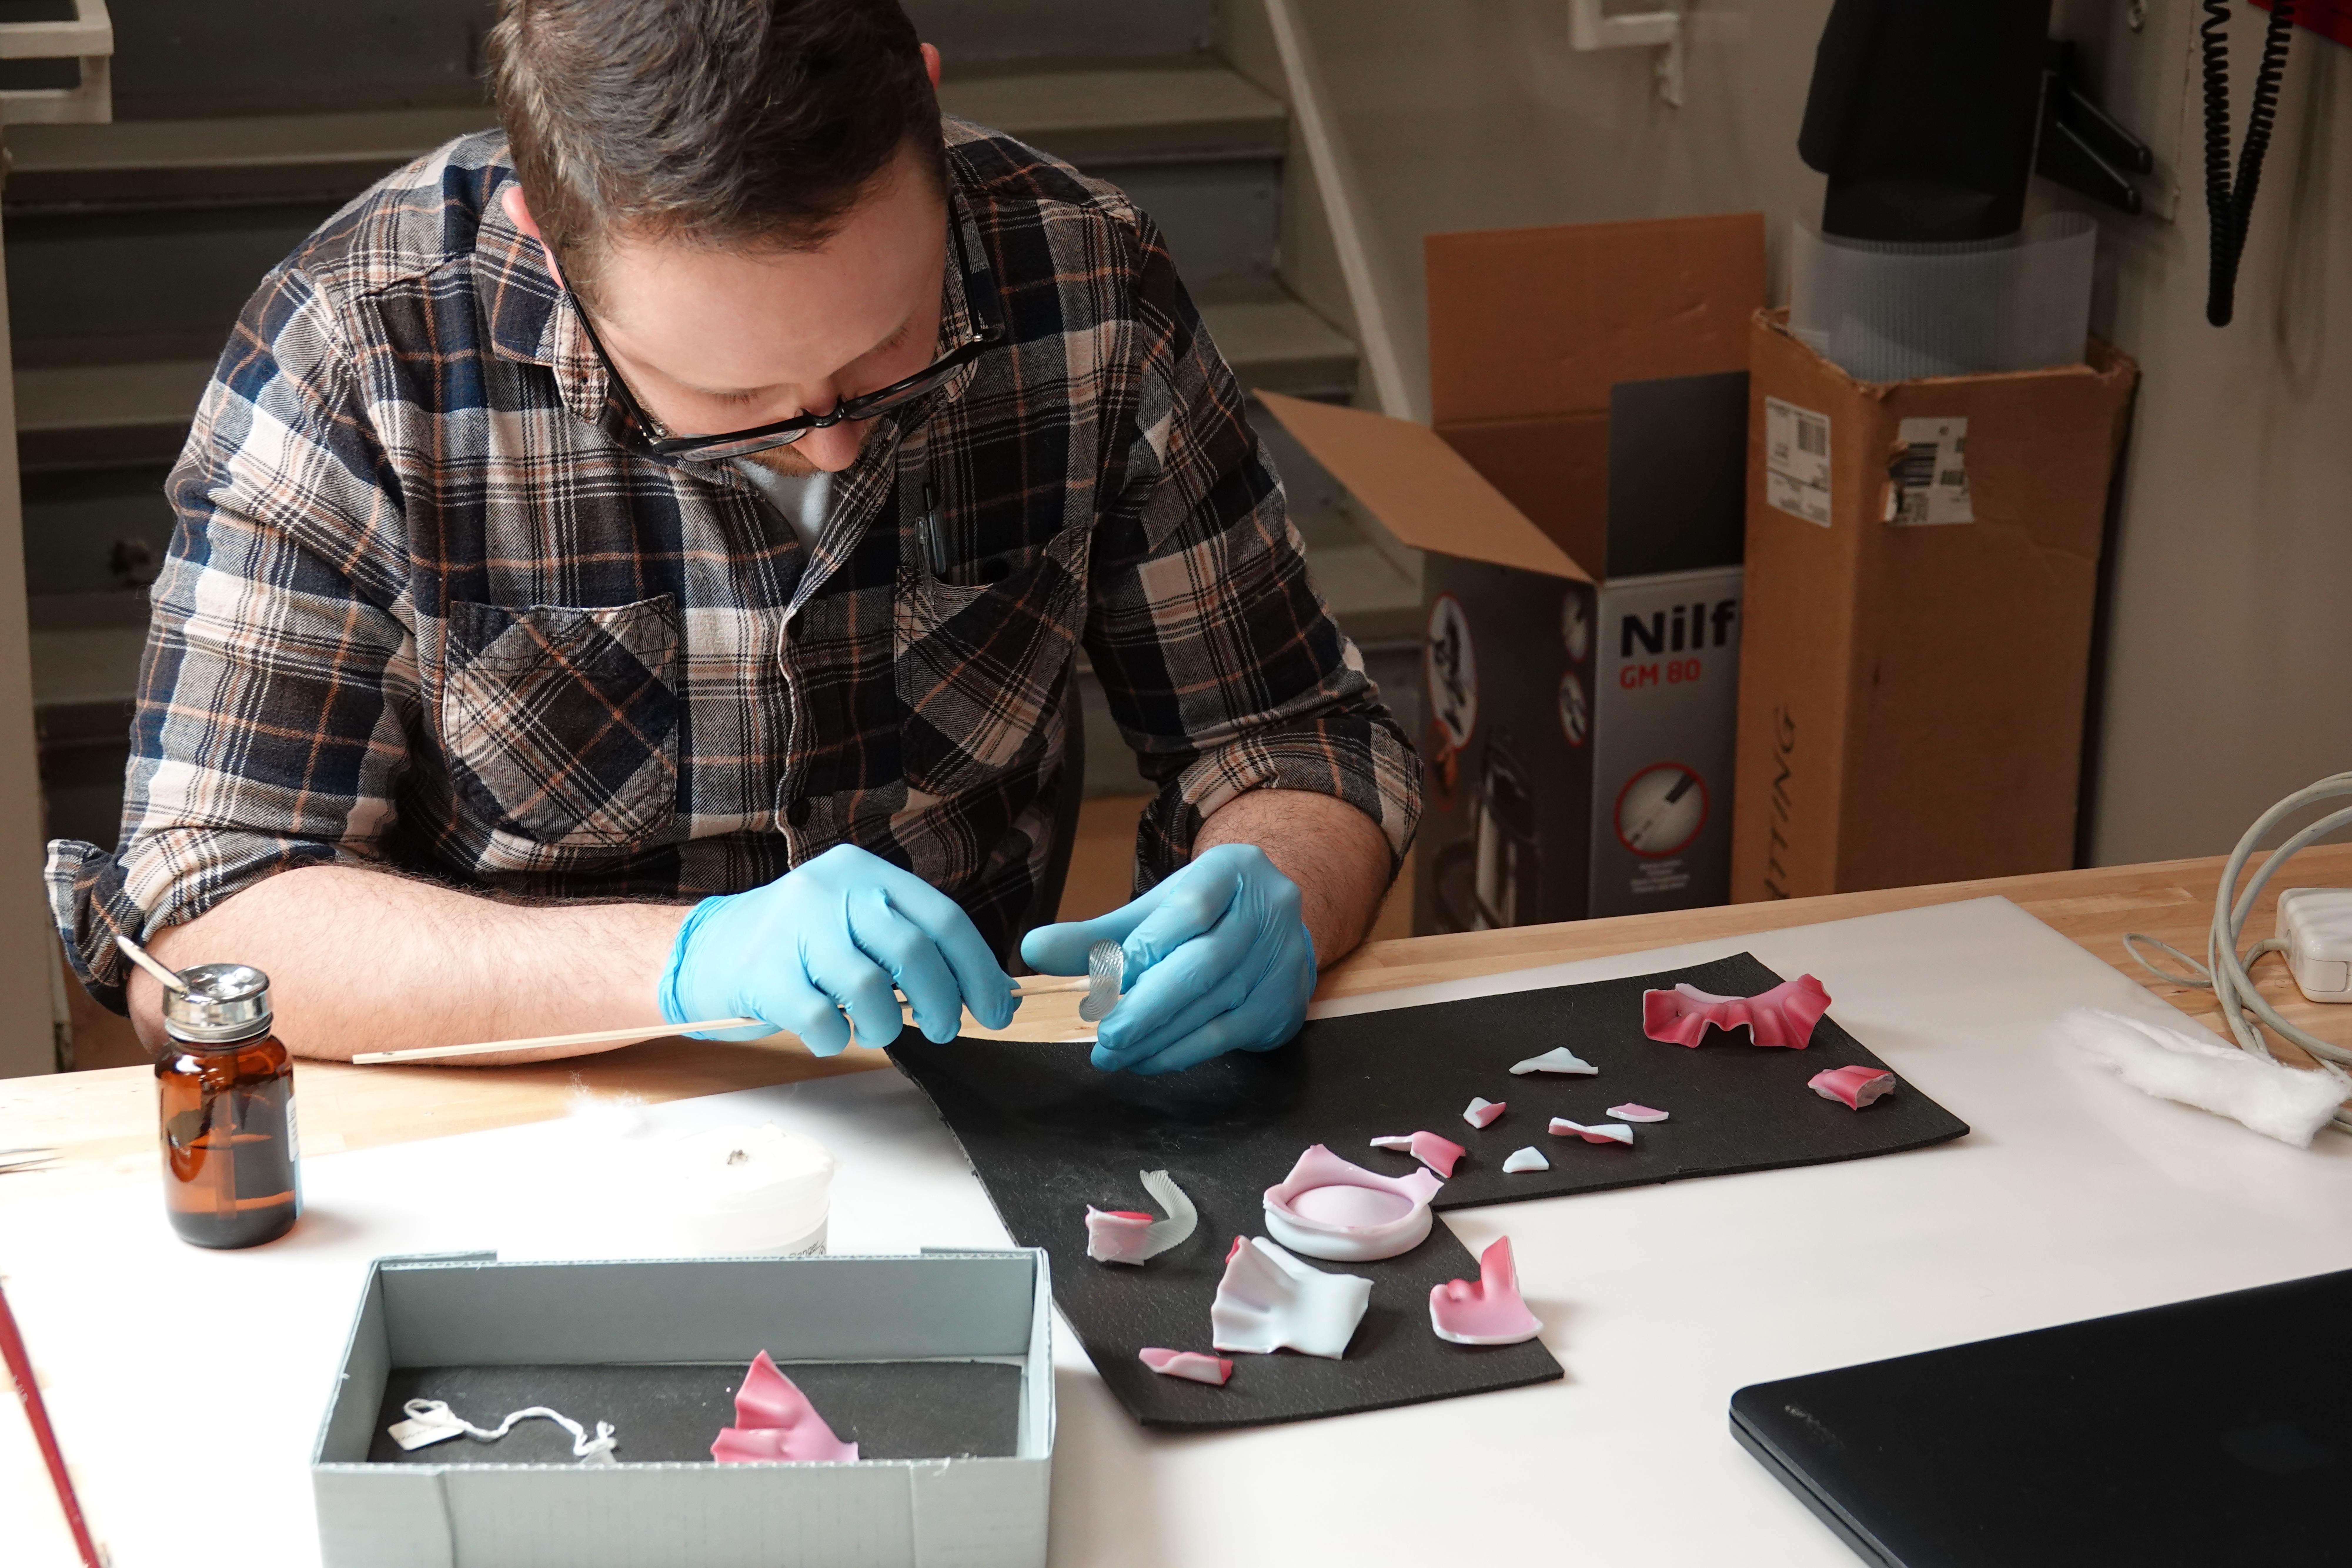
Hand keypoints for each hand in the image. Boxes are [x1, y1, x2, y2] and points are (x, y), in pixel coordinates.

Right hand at [658, 844, 1015, 1053]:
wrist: (707, 951)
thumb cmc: (800, 946)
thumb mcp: (855, 923)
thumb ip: (913, 944)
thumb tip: (989, 991)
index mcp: (864, 872)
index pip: (943, 919)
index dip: (978, 970)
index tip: (997, 1010)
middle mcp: (830, 891)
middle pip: (913, 951)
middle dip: (944, 1002)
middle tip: (947, 1030)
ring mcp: (794, 930)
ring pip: (869, 988)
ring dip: (887, 1025)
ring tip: (879, 1031)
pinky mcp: (763, 974)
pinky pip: (822, 1019)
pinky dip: (837, 1040)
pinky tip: (832, 1036)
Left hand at [1021, 842, 1316, 1075]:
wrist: (1273, 929)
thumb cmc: (1205, 915)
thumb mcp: (1155, 910)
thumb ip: (1098, 934)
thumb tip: (1034, 950)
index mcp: (1233, 871)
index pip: (1190, 907)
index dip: (1149, 944)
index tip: (1107, 977)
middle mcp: (1268, 911)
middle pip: (1203, 963)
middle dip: (1149, 1005)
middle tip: (1106, 1035)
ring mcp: (1280, 960)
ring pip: (1214, 1004)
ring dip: (1158, 1036)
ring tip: (1112, 1054)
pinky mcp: (1282, 1003)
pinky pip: (1226, 1035)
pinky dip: (1181, 1051)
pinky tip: (1145, 1060)